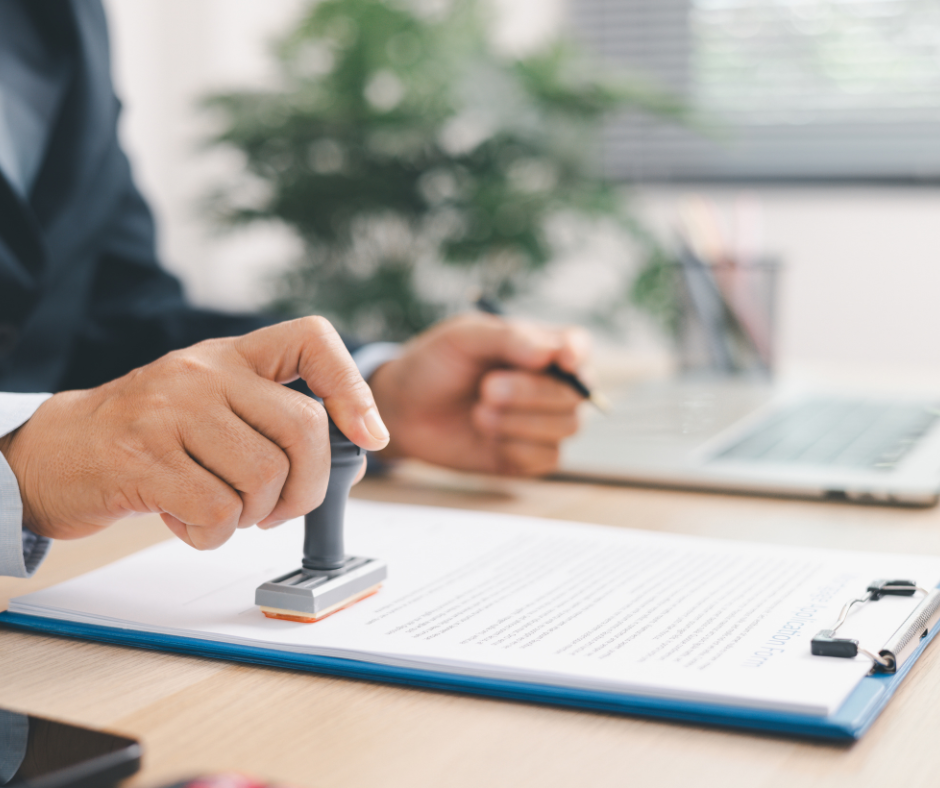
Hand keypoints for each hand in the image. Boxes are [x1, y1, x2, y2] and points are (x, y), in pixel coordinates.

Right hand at [0, 318, 387, 548]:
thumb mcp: (213, 405)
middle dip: (308, 488)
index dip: (353, 386)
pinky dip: (212, 535)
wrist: (58, 451)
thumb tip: (355, 449)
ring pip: (264, 477)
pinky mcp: (141, 458)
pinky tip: (187, 521)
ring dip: (254, 516)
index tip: (370, 435)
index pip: (312, 338)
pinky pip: (217, 512)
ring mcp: (170, 411)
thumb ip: (270, 418)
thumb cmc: (152, 435)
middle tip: (281, 509)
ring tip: (220, 510)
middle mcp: (204, 372)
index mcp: (230, 355)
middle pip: (304, 429)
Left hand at [368, 313, 588, 475]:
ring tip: (479, 413)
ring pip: (567, 427)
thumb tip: (550, 353)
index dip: (576, 354)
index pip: (577, 346)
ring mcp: (544, 423)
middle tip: (487, 389)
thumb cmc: (436, 364)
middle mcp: (550, 384)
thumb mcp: (465, 337)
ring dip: (520, 422)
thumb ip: (508, 338)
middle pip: (574, 393)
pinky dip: (516, 448)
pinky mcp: (530, 456)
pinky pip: (547, 458)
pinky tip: (487, 437)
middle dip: (531, 393)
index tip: (563, 360)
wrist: (405, 409)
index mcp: (540, 346)